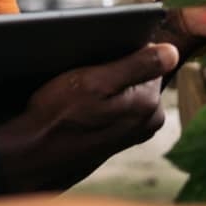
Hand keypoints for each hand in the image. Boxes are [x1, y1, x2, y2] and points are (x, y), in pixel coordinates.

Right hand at [0, 43, 178, 191]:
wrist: (34, 156)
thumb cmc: (59, 118)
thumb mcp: (95, 82)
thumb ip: (137, 66)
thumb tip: (171, 51)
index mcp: (149, 104)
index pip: (148, 58)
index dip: (120, 50)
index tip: (96, 57)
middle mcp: (148, 120)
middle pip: (137, 74)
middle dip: (112, 67)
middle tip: (83, 75)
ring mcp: (134, 132)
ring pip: (124, 89)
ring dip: (104, 84)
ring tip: (78, 91)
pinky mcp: (118, 138)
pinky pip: (114, 105)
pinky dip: (98, 100)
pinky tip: (78, 105)